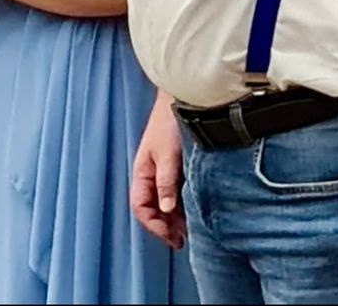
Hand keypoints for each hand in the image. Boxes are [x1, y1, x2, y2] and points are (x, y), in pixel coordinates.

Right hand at [130, 95, 186, 249]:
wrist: (186, 98)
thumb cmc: (170, 122)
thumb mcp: (167, 154)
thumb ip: (165, 182)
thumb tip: (165, 209)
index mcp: (142, 172)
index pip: (141, 207)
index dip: (154, 225)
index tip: (172, 237)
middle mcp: (151, 174)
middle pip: (154, 208)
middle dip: (166, 226)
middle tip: (184, 239)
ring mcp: (164, 171)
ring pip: (166, 202)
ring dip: (176, 217)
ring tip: (192, 229)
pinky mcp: (178, 167)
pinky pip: (177, 192)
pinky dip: (183, 205)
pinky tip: (196, 209)